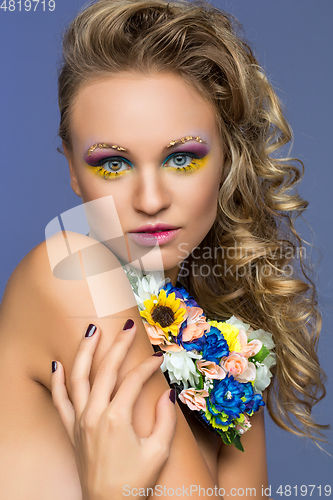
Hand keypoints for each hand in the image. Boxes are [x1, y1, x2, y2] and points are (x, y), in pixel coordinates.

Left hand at [51, 320, 176, 499]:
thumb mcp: (158, 451)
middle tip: (129, 325)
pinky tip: (58, 365)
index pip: (133, 380)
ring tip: (92, 330)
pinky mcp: (71, 429)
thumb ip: (165, 419)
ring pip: (78, 377)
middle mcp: (94, 414)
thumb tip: (166, 393)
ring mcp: (79, 420)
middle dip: (119, 344)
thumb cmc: (134, 481)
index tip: (158, 357)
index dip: (147, 365)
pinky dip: (58, 381)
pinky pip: (59, 400)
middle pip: (105, 369)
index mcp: (117, 418)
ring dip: (85, 351)